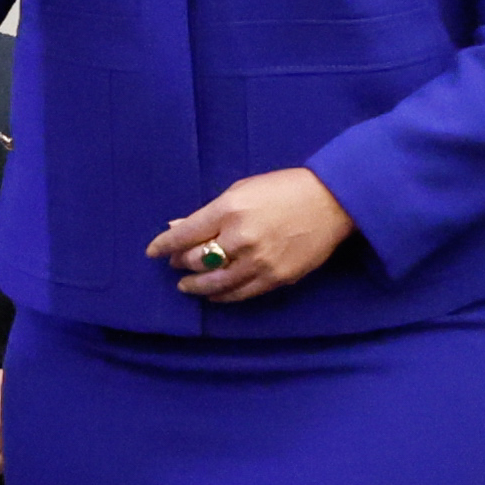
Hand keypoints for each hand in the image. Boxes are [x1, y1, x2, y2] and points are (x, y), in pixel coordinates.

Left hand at [149, 169, 354, 301]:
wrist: (331, 202)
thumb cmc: (284, 188)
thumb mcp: (242, 190)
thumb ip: (209, 212)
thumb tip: (177, 227)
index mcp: (229, 210)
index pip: (185, 235)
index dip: (164, 246)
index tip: (153, 252)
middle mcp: (240, 238)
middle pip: (197, 260)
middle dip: (181, 263)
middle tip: (176, 264)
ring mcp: (259, 262)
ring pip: (215, 283)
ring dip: (196, 286)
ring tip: (187, 286)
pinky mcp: (275, 278)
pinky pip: (240, 294)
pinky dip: (222, 296)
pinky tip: (213, 293)